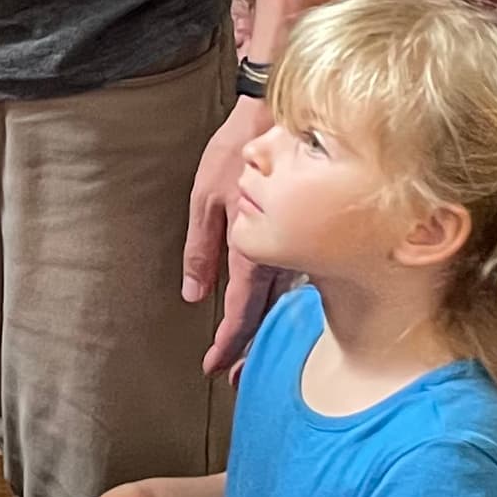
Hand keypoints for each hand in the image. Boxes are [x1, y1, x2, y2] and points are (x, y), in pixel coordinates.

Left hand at [184, 93, 284, 374]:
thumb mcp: (205, 200)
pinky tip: (273, 312)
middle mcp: (281, 256)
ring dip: (265, 330)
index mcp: (253, 251)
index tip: (212, 368)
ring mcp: (297, 245)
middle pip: (266, 316)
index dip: (227, 343)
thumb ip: (201, 250)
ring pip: (282, 301)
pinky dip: (278, 302)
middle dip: (248, 349)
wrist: (282, 117)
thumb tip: (193, 294)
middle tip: (234, 379)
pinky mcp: (303, 233)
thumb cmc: (239, 152)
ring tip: (250, 356)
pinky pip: (292, 279)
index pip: (240, 312)